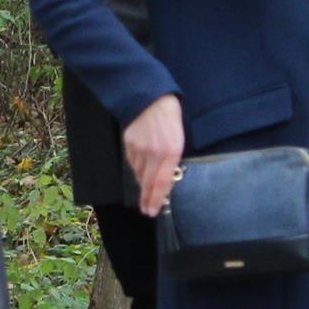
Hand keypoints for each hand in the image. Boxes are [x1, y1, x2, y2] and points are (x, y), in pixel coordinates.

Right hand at [122, 95, 185, 215]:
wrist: (150, 96)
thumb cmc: (170, 117)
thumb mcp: (180, 137)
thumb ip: (174, 158)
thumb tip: (168, 176)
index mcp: (171, 151)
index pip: (162, 182)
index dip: (157, 199)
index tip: (153, 211)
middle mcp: (154, 152)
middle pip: (148, 182)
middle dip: (147, 199)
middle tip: (146, 211)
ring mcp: (139, 148)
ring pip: (139, 173)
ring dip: (142, 183)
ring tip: (145, 191)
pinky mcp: (128, 143)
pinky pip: (132, 162)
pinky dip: (137, 168)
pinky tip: (140, 170)